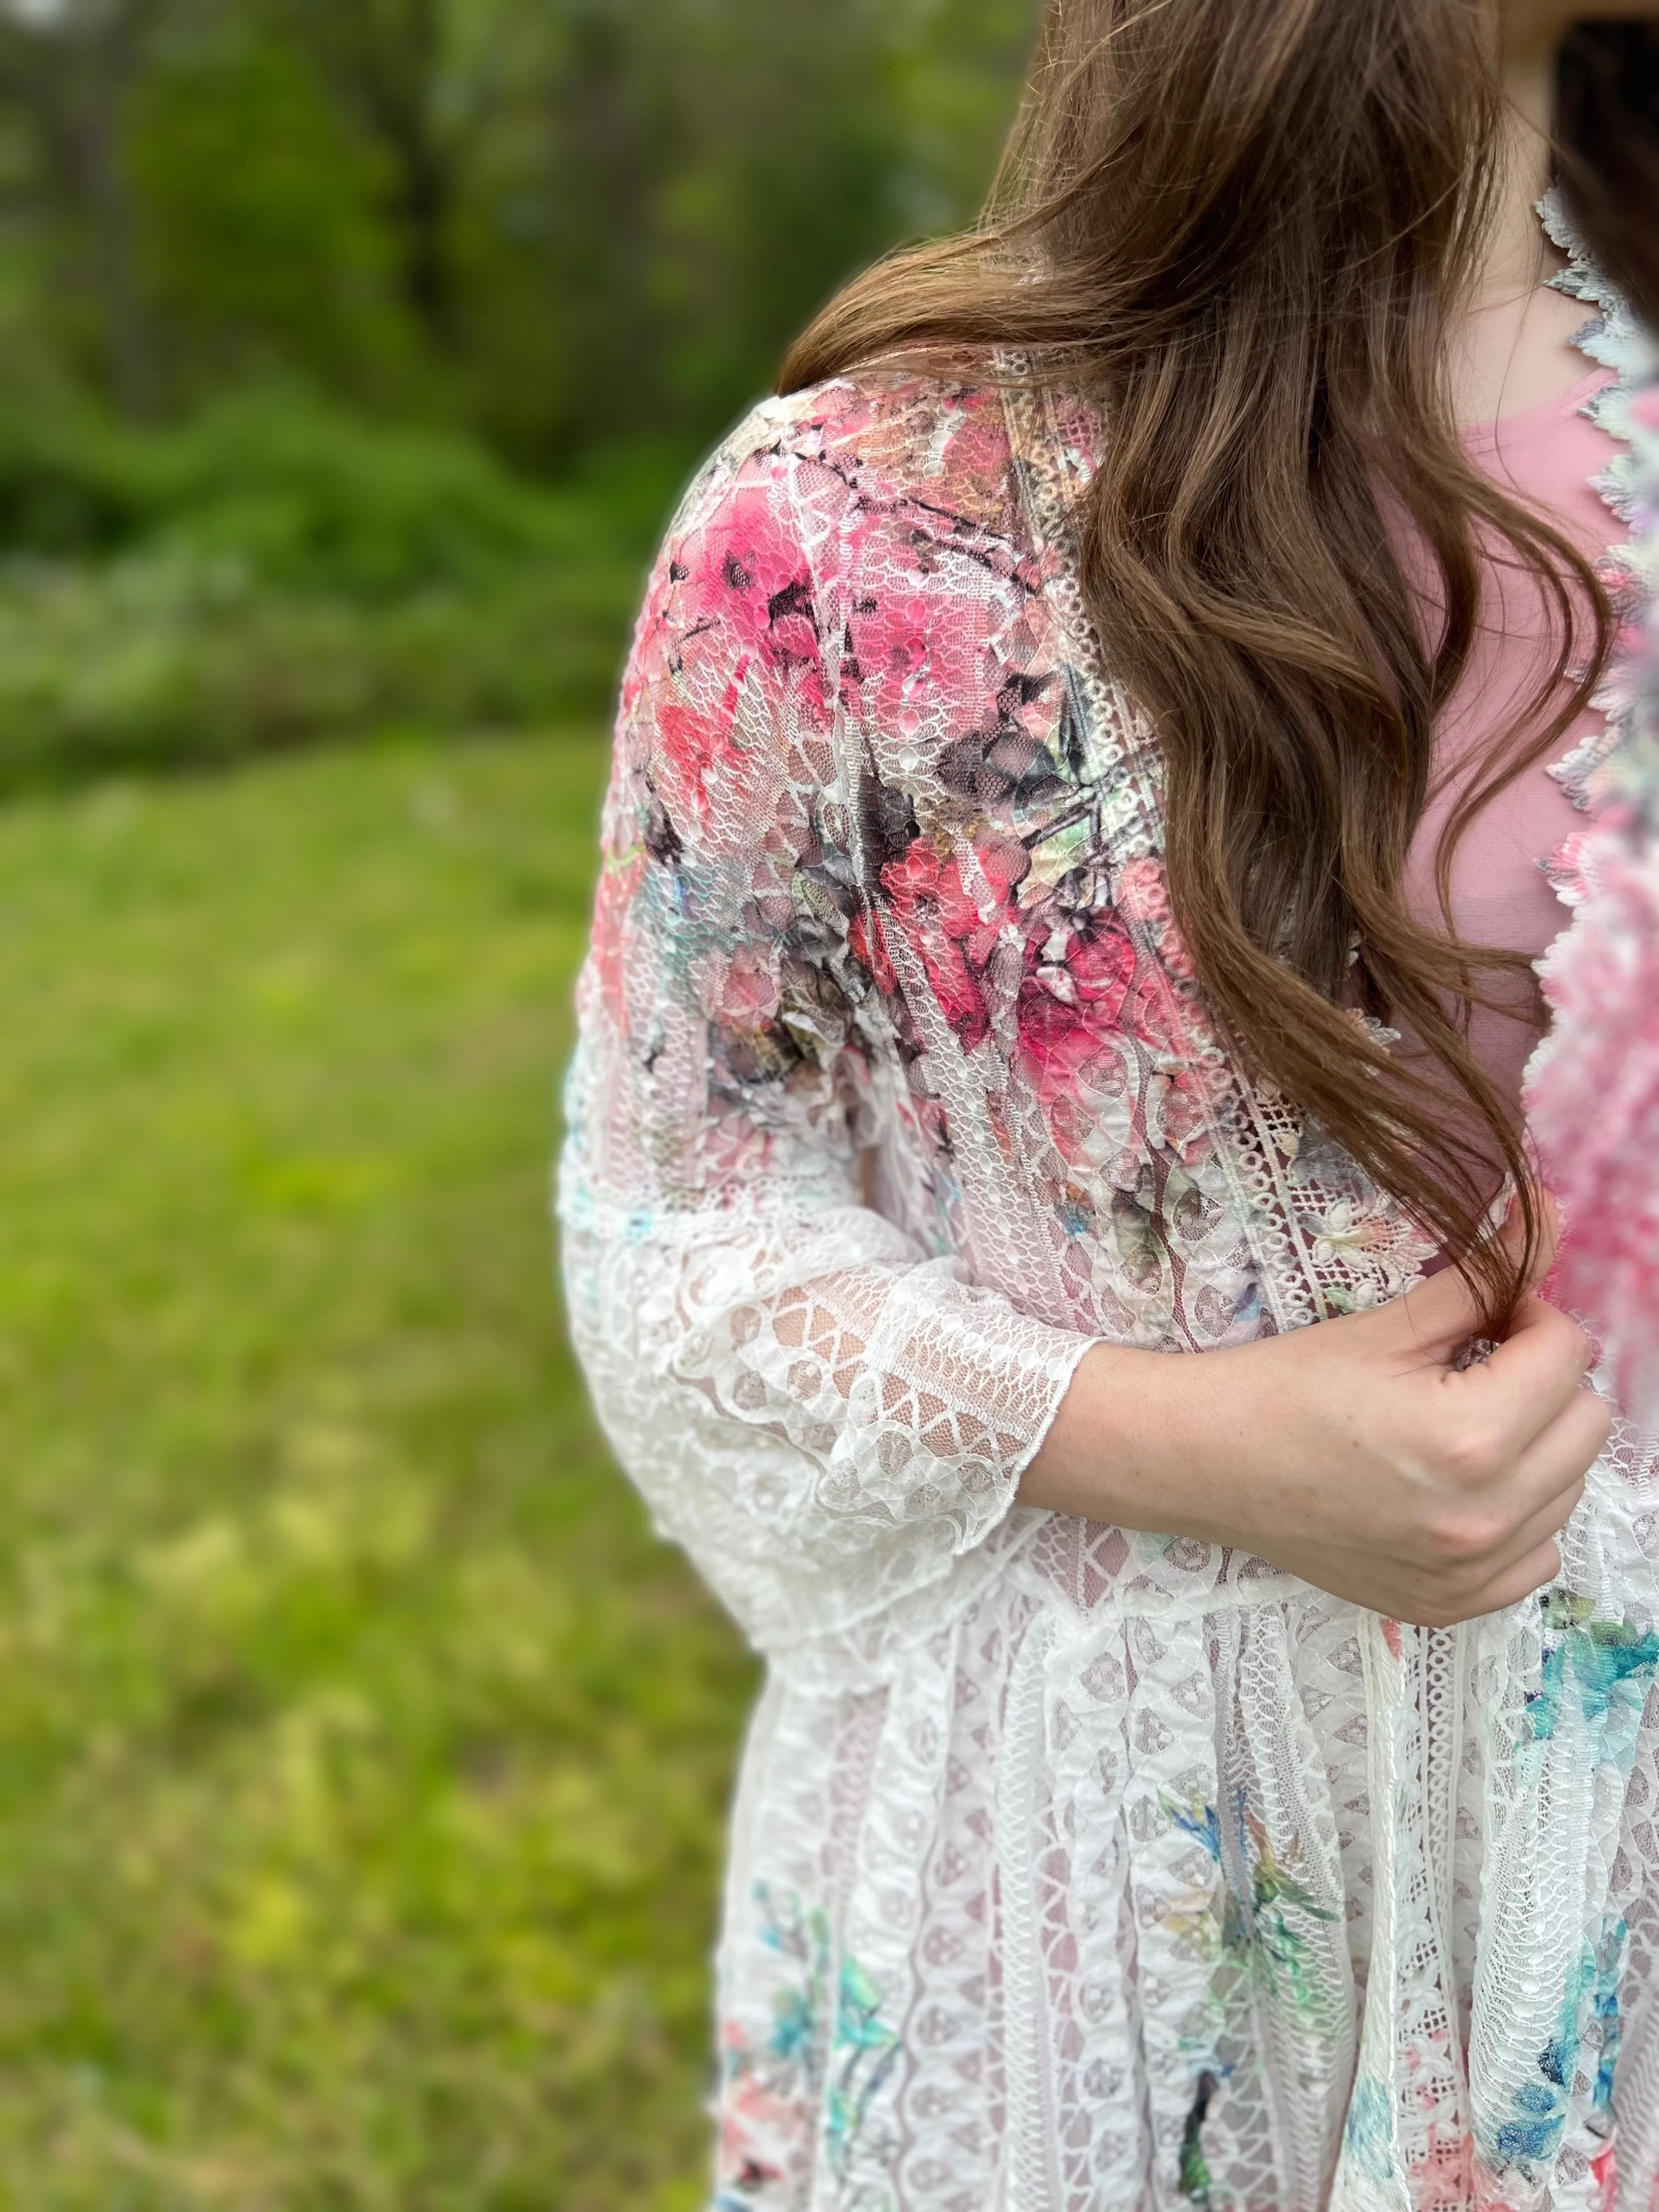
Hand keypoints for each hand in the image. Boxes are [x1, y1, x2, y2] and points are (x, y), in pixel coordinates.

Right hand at [1023, 1198, 1610, 1624]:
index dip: (1530, 1315)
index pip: (1567, 1352)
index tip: (1487, 1313)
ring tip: (1462, 1423)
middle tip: (1476, 1364)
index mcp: (1466, 1438)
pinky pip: (1539, 1553)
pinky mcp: (1452, 1603)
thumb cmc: (1284, 1388)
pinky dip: (1518, 1514)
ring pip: (1571, 1486)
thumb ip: (1483, 1275)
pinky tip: (1460, 1485)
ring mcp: (1469, 1571)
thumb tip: (1551, 1215)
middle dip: (1542, 1378)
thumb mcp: (1386, 1327)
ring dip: (1535, 1445)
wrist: (1205, 1466)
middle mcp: (1481, 1517)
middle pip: (1587, 1421)